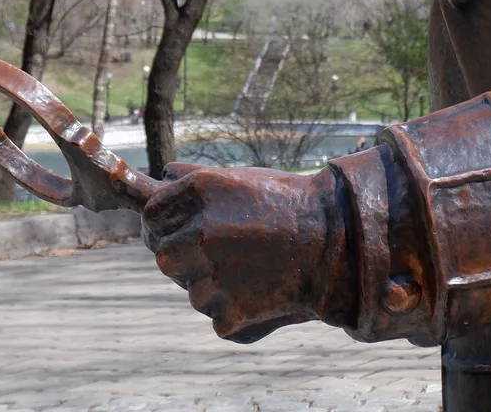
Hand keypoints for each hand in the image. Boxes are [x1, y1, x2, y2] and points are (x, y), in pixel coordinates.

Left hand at [142, 165, 347, 341]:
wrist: (338, 240)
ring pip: (194, 291)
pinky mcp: (228, 312)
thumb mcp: (242, 180)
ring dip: (215, 287)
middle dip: (186, 259)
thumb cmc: (291, 205)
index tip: (176, 233)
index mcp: (199, 193)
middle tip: (220, 257)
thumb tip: (164, 174)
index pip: (152, 216)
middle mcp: (198, 234)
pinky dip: (238, 312)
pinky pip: (219, 316)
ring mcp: (210, 276)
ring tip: (254, 272)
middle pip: (166, 257)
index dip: (162, 226)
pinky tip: (264, 293)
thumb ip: (197, 179)